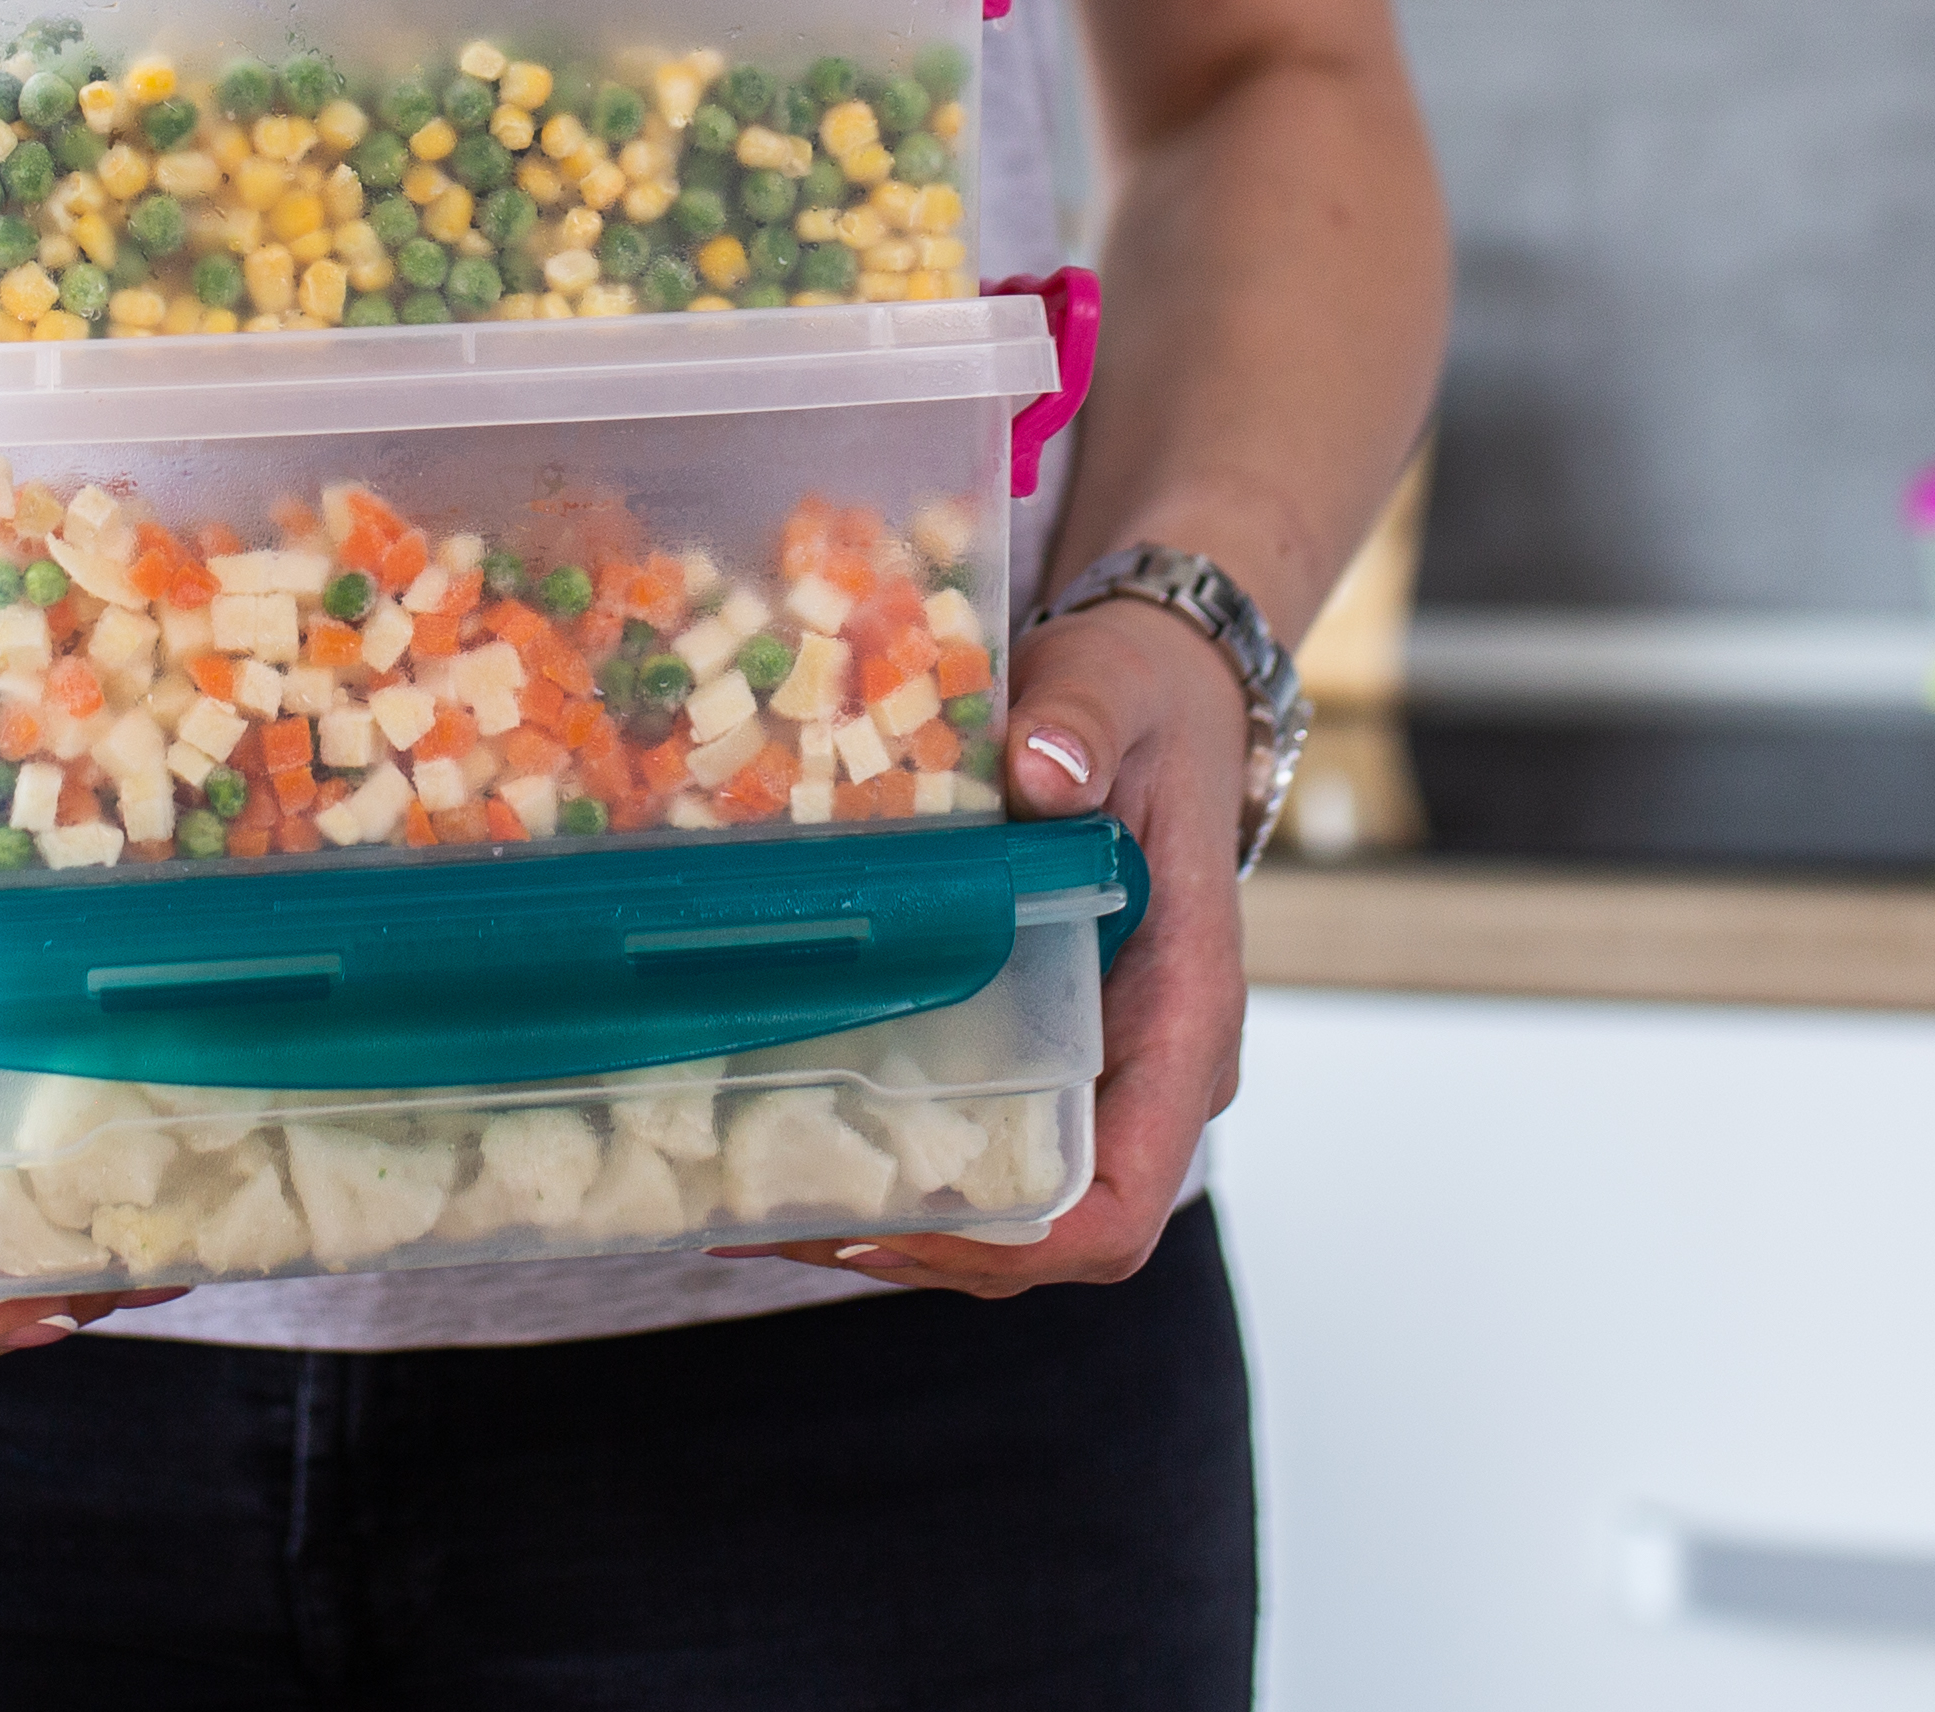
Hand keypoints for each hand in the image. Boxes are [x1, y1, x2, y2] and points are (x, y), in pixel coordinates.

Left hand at [738, 591, 1244, 1296]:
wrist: (1166, 688)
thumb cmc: (1148, 697)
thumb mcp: (1118, 685)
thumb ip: (1086, 724)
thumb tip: (1044, 771)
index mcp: (1185, 1014)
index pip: (1119, 1202)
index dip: (1010, 1245)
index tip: (890, 1227)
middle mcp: (1153, 1071)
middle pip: (1048, 1231)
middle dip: (918, 1248)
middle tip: (773, 1219)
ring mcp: (1107, 1068)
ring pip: (1012, 1204)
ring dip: (893, 1222)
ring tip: (748, 1203)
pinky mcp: (1058, 1043)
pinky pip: (988, 1138)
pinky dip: (899, 1161)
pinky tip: (783, 1138)